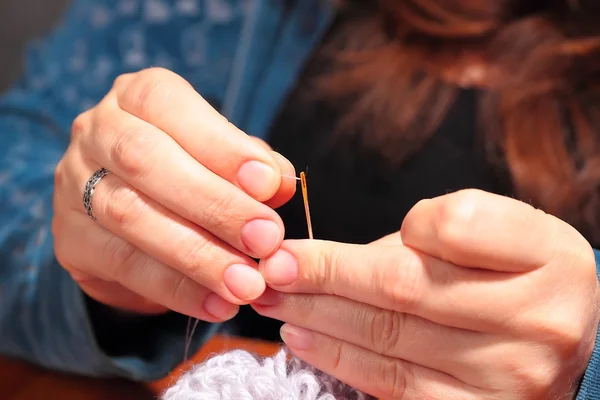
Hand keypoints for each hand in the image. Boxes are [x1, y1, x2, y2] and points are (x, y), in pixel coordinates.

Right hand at [52, 68, 295, 321]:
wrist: (132, 213)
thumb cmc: (191, 171)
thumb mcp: (224, 157)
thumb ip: (251, 164)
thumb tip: (279, 182)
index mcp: (138, 96)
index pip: (170, 105)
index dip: (221, 146)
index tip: (269, 185)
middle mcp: (96, 131)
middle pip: (145, 160)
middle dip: (213, 204)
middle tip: (265, 241)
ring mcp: (73, 184)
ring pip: (129, 216)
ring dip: (197, 255)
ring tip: (246, 284)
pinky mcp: (69, 239)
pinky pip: (121, 265)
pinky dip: (176, 289)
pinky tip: (217, 304)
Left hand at [254, 189, 599, 398]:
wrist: (565, 340)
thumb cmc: (520, 276)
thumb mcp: (502, 234)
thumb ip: (431, 236)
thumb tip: (339, 260)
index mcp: (550, 256)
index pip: (454, 224)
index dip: (397, 224)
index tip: (369, 222)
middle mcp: (539, 320)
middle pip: (404, 287)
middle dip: (324, 273)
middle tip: (271, 263)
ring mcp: (509, 376)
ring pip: (388, 336)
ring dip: (317, 314)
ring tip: (272, 297)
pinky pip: (392, 383)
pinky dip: (337, 357)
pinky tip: (302, 338)